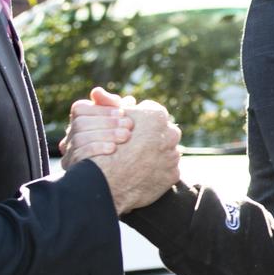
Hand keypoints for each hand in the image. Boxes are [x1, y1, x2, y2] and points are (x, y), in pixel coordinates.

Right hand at [60, 102, 133, 169]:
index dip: (101, 109)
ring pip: (80, 138)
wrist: (120, 175)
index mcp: (78, 122)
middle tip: (129, 125)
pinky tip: (113, 149)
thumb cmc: (120, 141)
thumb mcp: (119, 122)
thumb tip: (118, 98)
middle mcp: (69, 136)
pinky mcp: (71, 167)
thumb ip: (117, 109)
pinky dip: (97, 149)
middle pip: (80, 123)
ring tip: (126, 136)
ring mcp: (68, 152)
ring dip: (105, 135)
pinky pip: (80, 154)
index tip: (122, 112)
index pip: (79, 109)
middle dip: (107, 122)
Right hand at [74, 87, 181, 214]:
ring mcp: (174, 155)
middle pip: (162, 130)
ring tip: (137, 161)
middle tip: (133, 145)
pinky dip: (157, 171)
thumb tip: (99, 92)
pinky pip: (168, 170)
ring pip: (167, 150)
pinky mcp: (173, 174)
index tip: (129, 128)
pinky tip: (143, 174)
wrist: (108, 182)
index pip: (151, 111)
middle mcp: (171, 132)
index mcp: (156, 115)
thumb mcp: (103, 119)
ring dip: (155, 154)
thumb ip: (107, 103)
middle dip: (149, 136)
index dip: (137, 120)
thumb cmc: (104, 145)